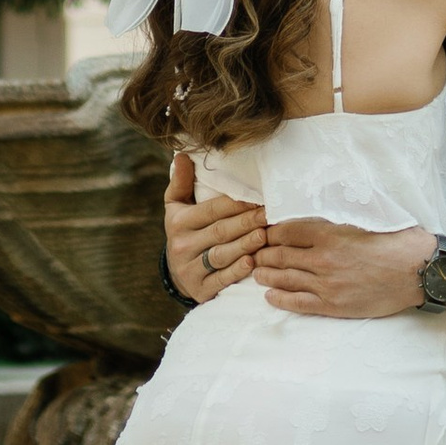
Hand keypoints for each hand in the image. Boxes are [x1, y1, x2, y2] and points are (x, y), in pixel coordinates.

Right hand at [164, 151, 263, 306]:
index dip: (234, 204)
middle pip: (219, 232)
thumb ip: (181, 182)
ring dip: (244, 245)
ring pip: (221, 255)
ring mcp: (190, 270)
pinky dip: (236, 272)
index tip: (257, 198)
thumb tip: (183, 154)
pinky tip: (251, 263)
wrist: (178, 274)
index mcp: (179, 222)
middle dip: (246, 222)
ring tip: (264, 236)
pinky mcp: (200, 290)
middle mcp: (182, 246)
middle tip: (268, 215)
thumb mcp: (177, 207)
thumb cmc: (186, 231)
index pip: (210, 211)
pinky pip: (220, 280)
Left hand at [256, 217, 438, 320]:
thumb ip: (341, 212)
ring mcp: (327, 284)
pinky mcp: (334, 305)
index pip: (287, 231)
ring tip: (256, 272)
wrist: (419, 271)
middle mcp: (323, 258)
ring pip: (285, 279)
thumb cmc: (398, 240)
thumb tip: (323, 201)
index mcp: (330, 232)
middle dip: (263, 253)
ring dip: (266, 275)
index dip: (271, 231)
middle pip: (280, 255)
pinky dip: (280, 299)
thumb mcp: (368, 216)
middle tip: (254, 252)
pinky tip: (269, 296)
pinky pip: (298, 303)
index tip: (263, 231)